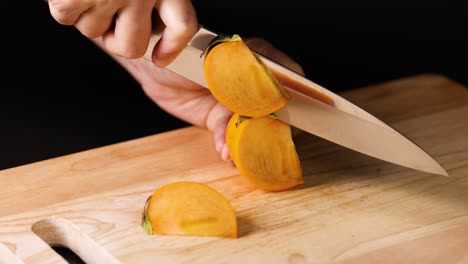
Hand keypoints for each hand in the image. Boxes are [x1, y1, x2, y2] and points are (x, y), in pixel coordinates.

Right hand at [47, 0, 197, 66]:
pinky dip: (64, 7)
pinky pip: (66, 18)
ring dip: (87, 16)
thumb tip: (153, 22)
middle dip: (117, 40)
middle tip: (109, 23)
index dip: (171, 48)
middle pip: (132, 45)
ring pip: (94, 33)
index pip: (182, 27)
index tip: (160, 58)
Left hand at [92, 37, 303, 160]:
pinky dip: (230, 147)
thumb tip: (251, 100)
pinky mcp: (219, 121)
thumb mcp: (212, 58)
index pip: (288, 77)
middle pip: (275, 109)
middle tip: (272, 144)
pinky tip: (227, 153)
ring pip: (253, 127)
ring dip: (251, 143)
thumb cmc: (181, 51)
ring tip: (245, 154)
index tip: (302, 115)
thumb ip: (235, 76)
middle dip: (274, 129)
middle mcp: (250, 84)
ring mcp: (235, 104)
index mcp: (255, 60)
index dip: (299, 97)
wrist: (153, 65)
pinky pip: (230, 137)